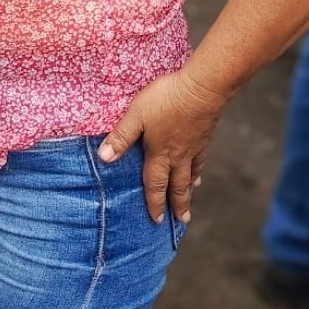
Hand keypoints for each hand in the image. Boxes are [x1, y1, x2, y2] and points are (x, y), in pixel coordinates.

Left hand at [97, 70, 225, 223]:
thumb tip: (104, 159)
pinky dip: (199, 169)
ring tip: (190, 196)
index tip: (157, 220)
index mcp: (160, 153)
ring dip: (189, 188)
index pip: (155, 183)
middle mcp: (179, 155)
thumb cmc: (166, 100)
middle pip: (178, 185)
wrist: (203, 88)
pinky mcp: (204, 135)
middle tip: (183, 220)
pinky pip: (201, 159)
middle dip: (178, 204)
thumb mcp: (136, 116)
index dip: (154, 202)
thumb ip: (121, 137)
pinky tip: (199, 169)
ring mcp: (194, 146)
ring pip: (191, 173)